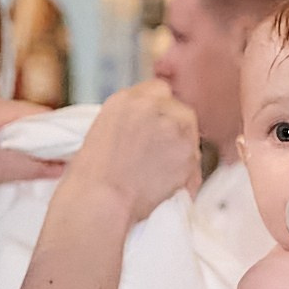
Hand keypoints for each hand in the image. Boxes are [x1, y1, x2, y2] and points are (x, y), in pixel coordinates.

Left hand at [0, 95, 62, 200]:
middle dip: (43, 143)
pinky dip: (9, 152)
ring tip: (38, 170)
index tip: (76, 153)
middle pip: (28, 122)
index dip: (60, 133)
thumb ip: (33, 166)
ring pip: (13, 133)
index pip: (41, 114)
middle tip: (61, 165)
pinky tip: (12, 169)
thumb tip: (65, 166)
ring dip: (25, 150)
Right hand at [62, 81, 199, 225]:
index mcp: (126, 99)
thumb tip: (147, 124)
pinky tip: (168, 183)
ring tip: (161, 170)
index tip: (157, 126)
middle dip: (175, 128)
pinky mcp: (187, 152)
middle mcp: (152, 106)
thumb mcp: (104, 130)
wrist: (101, 198)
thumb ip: (131, 119)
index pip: (158, 89)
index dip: (160, 111)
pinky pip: (195, 161)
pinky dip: (187, 173)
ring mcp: (173, 128)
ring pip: (190, 133)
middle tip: (162, 151)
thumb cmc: (93, 175)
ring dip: (182, 148)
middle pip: (180, 109)